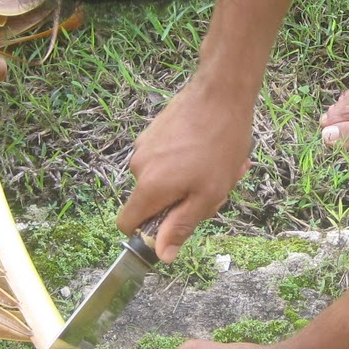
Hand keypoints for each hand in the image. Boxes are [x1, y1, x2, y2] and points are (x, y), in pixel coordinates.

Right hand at [118, 79, 253, 260]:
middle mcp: (139, 166)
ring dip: (189, 180)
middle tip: (215, 188)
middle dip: (181, 201)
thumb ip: (181, 226)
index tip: (175, 223)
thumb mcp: (208, 195)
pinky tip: (211, 148)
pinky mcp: (154, 131)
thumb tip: (162, 255)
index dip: (148, 231)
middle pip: (152, 201)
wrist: (221, 93)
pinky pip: (167, 158)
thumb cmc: (220, 145)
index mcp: (149, 187)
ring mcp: (145, 145)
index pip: (127, 223)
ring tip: (219, 166)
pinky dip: (187, 160)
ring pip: (163, 179)